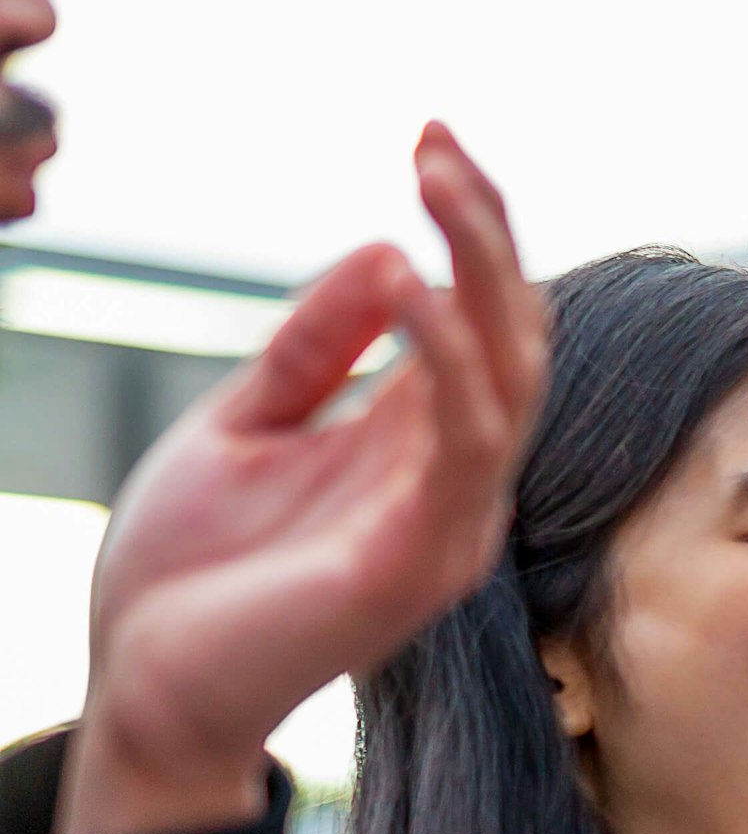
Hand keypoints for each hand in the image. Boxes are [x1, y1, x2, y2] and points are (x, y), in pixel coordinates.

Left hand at [60, 125, 545, 833]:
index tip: (430, 140)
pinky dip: (449, 363)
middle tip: (437, 142)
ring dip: (481, 271)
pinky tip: (417, 291)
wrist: (147, 693)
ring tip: (438, 180)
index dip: (471, 233)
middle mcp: (456, 487)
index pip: (484, 326)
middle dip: (486, 232)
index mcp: (417, 453)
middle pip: (514, 339)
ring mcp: (448, 527)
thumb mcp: (244, 426)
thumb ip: (313, 353)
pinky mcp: (418, 562)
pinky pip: (464, 448)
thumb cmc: (192, 577)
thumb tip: (385, 255)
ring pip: (509, 380)